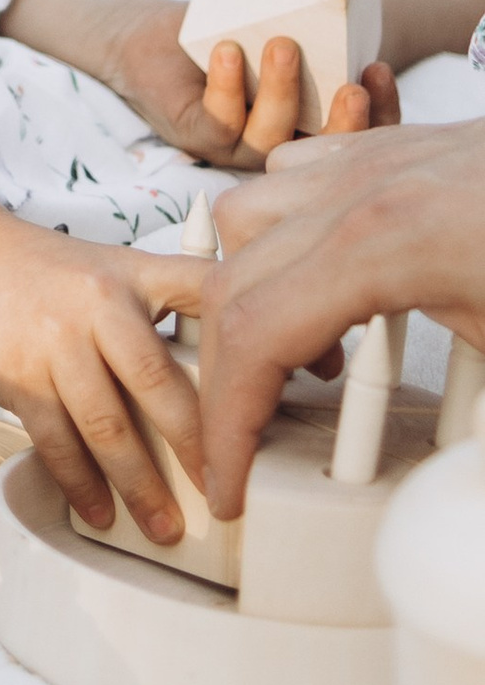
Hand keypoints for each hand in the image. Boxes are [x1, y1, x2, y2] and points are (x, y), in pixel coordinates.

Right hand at [0, 113, 205, 537]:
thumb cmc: (46, 272)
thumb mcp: (112, 269)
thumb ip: (165, 308)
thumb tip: (228, 376)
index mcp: (133, 273)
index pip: (205, 299)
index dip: (243, 348)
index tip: (277, 399)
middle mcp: (98, 303)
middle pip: (161, 385)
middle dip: (198, 449)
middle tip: (226, 494)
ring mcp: (56, 342)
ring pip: (109, 428)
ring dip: (141, 487)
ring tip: (165, 528)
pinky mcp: (19, 377)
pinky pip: (58, 444)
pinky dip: (82, 485)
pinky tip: (100, 511)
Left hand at [104, 12, 396, 169]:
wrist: (150, 36)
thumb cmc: (222, 28)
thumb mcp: (272, 21)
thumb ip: (307, 18)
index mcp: (309, 124)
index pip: (358, 135)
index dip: (380, 113)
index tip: (380, 70)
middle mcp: (279, 142)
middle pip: (323, 152)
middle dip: (345, 123)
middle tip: (354, 87)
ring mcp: (237, 144)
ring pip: (269, 138)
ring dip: (281, 94)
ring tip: (284, 46)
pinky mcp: (196, 133)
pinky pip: (217, 123)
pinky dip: (226, 89)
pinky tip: (228, 52)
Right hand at [202, 119, 484, 516]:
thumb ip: (482, 455)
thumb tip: (464, 535)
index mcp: (385, 243)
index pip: (255, 332)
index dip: (228, 422)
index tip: (227, 483)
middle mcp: (359, 188)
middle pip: (232, 278)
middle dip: (226, 373)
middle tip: (248, 448)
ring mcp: (373, 159)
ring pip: (247, 213)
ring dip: (249, 289)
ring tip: (304, 366)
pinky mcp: (396, 149)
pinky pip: (296, 178)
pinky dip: (286, 237)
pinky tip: (339, 291)